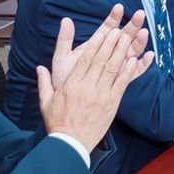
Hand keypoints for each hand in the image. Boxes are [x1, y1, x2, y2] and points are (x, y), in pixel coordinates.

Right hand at [38, 8, 151, 147]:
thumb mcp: (45, 102)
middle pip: (101, 60)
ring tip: (128, 38)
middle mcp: (87, 87)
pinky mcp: (112, 104)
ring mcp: (101, 95)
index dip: (96, 43)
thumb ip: (43, 83)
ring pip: (113, 69)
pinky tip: (134, 60)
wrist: (70, 144)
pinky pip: (122, 84)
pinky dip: (128, 71)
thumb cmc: (58, 122)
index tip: (103, 31)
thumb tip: (39, 67)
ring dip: (121, 52)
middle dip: (111, 43)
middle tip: (119, 29)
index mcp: (71, 84)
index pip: (85, 58)